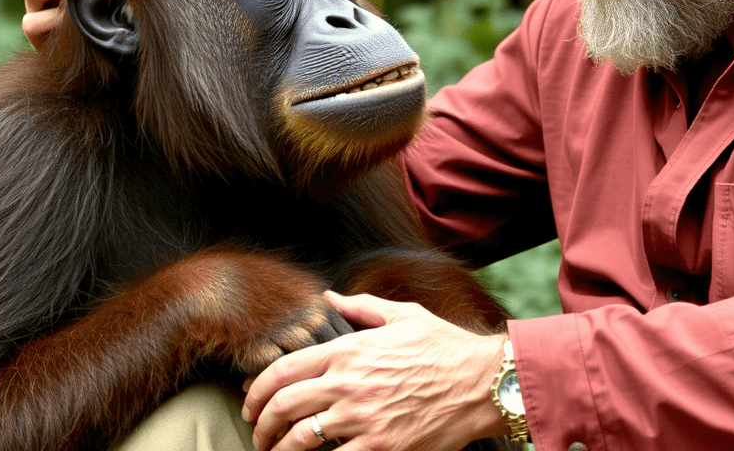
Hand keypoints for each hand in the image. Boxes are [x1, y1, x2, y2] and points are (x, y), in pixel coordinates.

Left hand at [242, 291, 507, 450]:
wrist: (482, 382)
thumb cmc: (445, 347)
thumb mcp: (403, 315)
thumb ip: (361, 307)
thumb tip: (328, 297)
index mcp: (351, 349)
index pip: (286, 368)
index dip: (258, 389)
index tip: (251, 401)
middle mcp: (350, 382)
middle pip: (283, 405)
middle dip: (260, 423)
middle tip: (257, 433)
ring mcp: (364, 417)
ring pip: (300, 439)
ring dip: (278, 449)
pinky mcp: (382, 447)